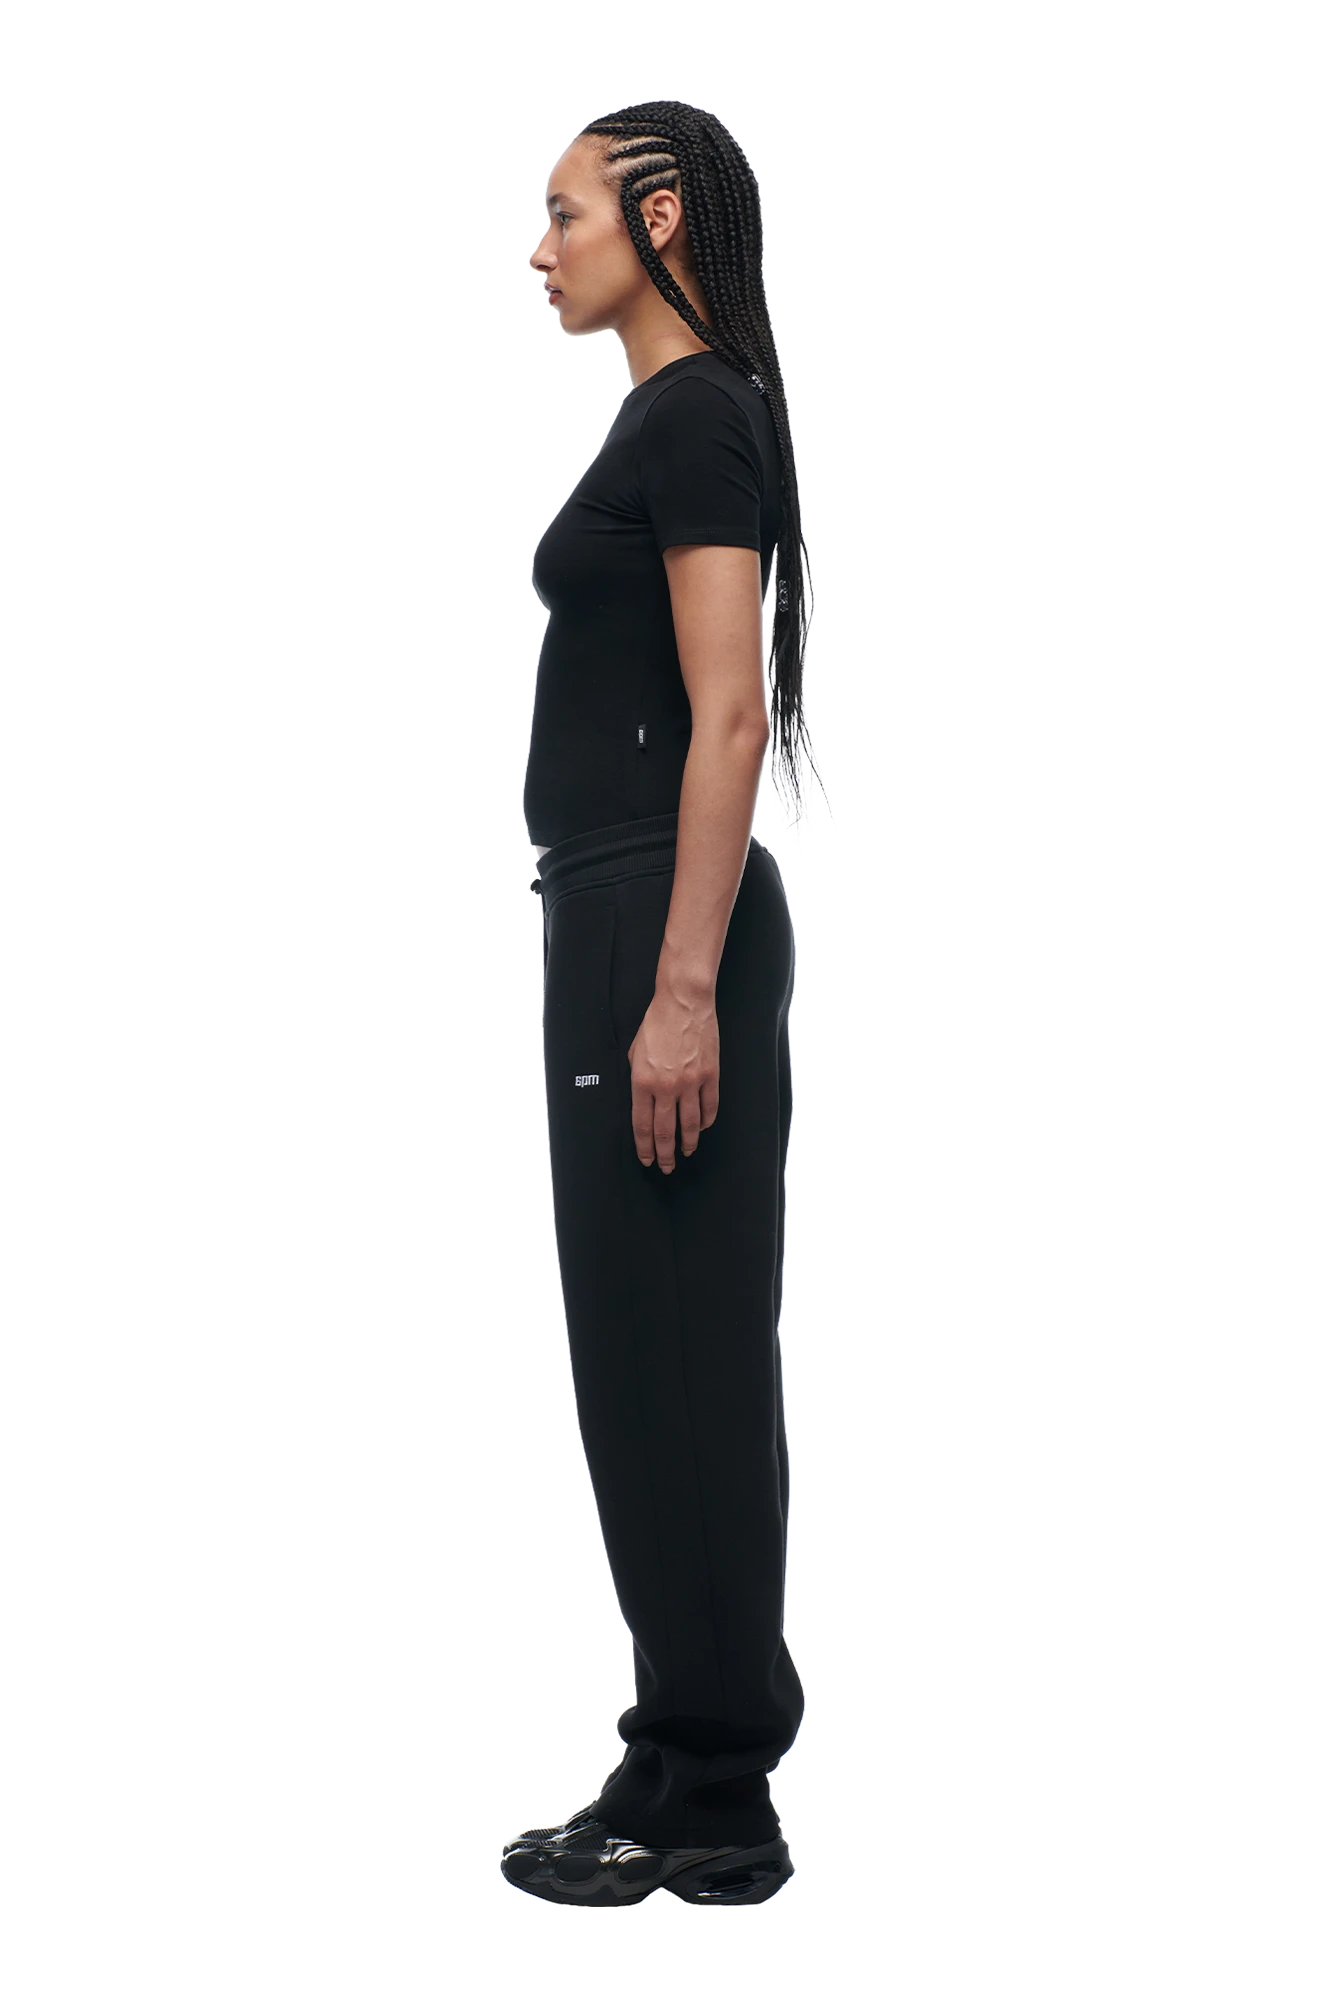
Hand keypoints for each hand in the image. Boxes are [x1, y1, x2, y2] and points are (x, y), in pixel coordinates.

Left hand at [628, 983, 719, 1171]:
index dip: (644, 1147)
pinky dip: (706, 1121)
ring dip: (688, 1143)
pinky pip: (709, 1107)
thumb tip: (643, 1098)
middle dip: (664, 1154)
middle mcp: (666, 1087)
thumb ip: (637, 1078)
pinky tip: (703, 1127)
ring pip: (690, 1125)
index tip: (647, 1158)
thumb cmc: (657, 1023)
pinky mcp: (710, 1076)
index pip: (642, 1126)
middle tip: (666, 1166)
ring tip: (687, 1152)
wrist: (683, 1004)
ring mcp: (690, 1083)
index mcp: (642, 1082)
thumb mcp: (634, 1052)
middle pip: (665, 1132)